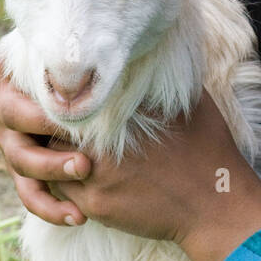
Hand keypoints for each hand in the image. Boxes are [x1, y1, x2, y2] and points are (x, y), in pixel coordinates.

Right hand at [0, 57, 91, 227]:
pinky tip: (77, 217)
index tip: (77, 126)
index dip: (44, 114)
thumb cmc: (96, 67)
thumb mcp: (88, 60)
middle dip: (50, 154)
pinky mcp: (24, 169)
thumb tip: (96, 71)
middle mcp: (6, 107)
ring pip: (22, 165)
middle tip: (85, 165)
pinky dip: (51, 208)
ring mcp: (12, 139)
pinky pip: (31, 193)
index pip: (20, 95)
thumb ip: (84, 65)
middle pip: (16, 132)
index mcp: (14, 76)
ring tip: (81, 200)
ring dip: (53, 179)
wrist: (99, 92)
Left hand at [0, 60, 260, 260]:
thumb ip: (156, 79)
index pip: (65, 97)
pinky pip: (59, 190)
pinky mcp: (96, 207)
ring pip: (46, 160)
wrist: (216, 205)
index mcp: (116, 115)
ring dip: (48, 152)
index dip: (57, 91)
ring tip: (53, 142)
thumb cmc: (208, 148)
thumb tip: (143, 53)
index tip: (59, 87)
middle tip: (44, 113)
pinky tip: (72, 170)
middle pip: (48, 127)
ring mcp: (94, 179)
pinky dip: (59, 179)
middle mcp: (99, 146)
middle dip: (44, 121)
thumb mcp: (188, 101)